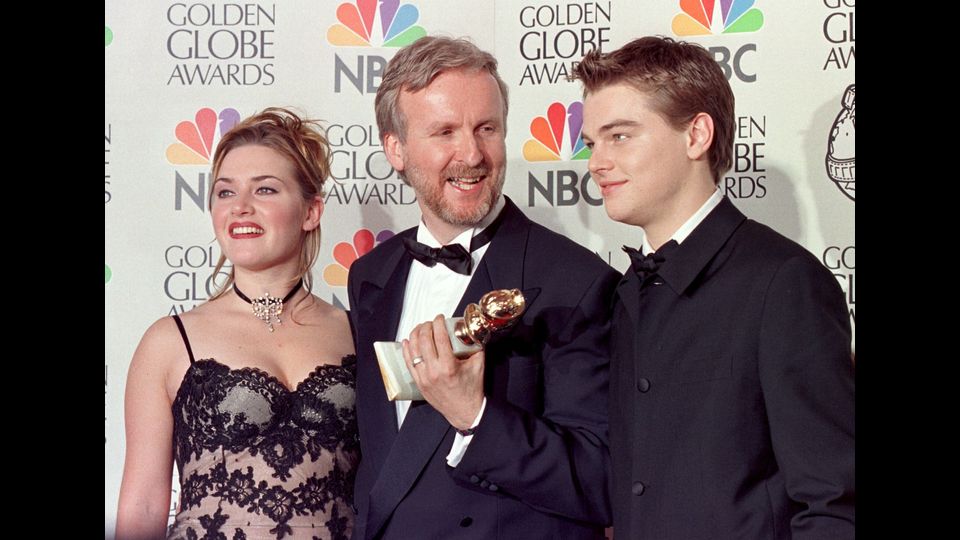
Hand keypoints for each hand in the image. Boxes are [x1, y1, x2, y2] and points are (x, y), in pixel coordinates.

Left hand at [403, 315, 484, 429]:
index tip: (440, 318)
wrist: (465, 412)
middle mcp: (433, 371)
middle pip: (424, 341)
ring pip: (413, 350)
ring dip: (415, 335)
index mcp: (448, 366)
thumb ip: (477, 346)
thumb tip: (473, 331)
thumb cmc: (472, 390)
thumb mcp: (479, 366)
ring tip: (420, 328)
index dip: (438, 323)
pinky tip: (408, 341)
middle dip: (426, 327)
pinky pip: (408, 363)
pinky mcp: (419, 383)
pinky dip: (407, 350)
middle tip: (431, 322)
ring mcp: (424, 378)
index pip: (439, 337)